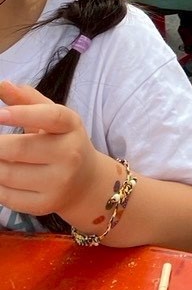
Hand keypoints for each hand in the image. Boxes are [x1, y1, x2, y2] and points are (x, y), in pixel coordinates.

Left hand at [0, 81, 106, 224]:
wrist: (85, 182)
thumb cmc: (62, 142)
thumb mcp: (52, 118)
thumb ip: (26, 100)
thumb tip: (2, 85)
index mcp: (72, 126)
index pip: (50, 117)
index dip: (23, 114)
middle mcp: (70, 154)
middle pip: (20, 149)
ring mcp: (58, 182)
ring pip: (7, 174)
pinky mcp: (44, 205)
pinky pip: (6, 196)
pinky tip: (1, 175)